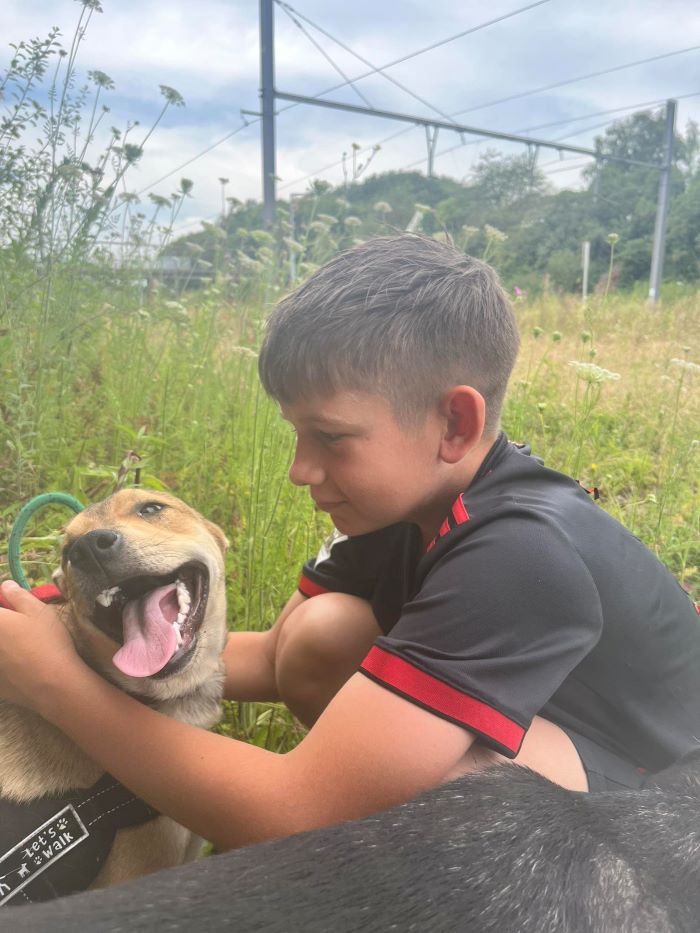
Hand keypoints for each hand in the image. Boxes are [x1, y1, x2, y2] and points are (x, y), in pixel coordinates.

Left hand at [0, 580, 82, 711]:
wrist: (53, 684)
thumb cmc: (47, 641)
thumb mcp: (38, 611)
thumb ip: (17, 595)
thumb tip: (5, 586)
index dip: (3, 607)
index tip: (9, 608)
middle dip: (5, 626)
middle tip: (18, 627)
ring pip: (0, 651)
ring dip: (6, 647)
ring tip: (23, 648)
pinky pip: (1, 670)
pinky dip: (6, 666)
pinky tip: (20, 668)